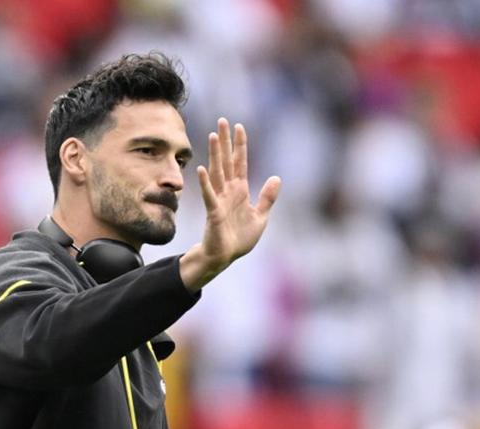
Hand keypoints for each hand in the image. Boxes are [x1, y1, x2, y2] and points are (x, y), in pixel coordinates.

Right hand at [179, 118, 280, 291]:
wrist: (226, 257)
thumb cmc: (240, 238)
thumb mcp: (261, 217)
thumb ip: (267, 198)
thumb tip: (277, 178)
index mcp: (240, 191)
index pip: (240, 163)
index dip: (240, 145)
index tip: (239, 126)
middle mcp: (228, 191)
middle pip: (226, 161)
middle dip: (224, 142)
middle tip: (222, 121)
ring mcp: (219, 200)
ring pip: (217, 172)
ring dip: (214, 154)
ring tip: (212, 136)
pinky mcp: (214, 212)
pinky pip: (209, 195)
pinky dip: (205, 183)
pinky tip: (202, 169)